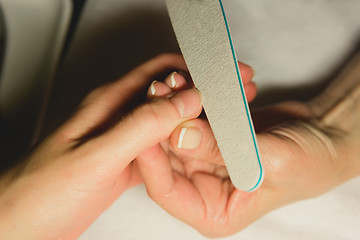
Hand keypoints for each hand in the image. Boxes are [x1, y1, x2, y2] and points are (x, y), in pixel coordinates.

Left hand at [0, 54, 202, 238]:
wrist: (24, 226)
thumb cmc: (43, 192)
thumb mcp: (98, 156)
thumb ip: (142, 126)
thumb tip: (184, 102)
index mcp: (109, 104)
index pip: (158, 71)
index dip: (190, 72)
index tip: (216, 84)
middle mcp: (117, 118)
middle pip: (165, 95)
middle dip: (196, 96)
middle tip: (223, 108)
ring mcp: (122, 142)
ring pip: (164, 123)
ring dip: (189, 123)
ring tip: (215, 130)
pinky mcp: (124, 164)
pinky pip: (158, 150)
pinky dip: (177, 149)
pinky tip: (191, 157)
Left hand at [136, 55, 359, 236]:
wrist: (324, 136)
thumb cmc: (308, 163)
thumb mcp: (268, 160)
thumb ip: (222, 148)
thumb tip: (180, 133)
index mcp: (212, 210)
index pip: (166, 189)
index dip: (152, 158)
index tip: (146, 126)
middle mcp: (202, 188)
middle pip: (166, 158)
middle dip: (161, 124)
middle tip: (161, 92)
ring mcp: (204, 161)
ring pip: (174, 135)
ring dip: (173, 107)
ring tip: (176, 81)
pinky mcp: (209, 138)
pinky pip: (190, 120)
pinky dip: (191, 101)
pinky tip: (192, 82)